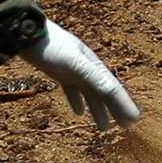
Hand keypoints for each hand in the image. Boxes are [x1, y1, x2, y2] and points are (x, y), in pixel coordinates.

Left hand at [20, 19, 139, 130]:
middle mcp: (87, 69)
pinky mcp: (60, 73)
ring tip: (104, 128)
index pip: (113, 90)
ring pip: (91, 94)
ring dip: (99, 110)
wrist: (27, 34)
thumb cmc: (51, 46)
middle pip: (105, 93)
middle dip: (116, 110)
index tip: (134, 120)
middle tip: (127, 127)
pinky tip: (78, 112)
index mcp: (94, 66)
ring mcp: (74, 71)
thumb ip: (92, 75)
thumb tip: (112, 89)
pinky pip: (73, 91)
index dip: (124, 105)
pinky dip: (77, 101)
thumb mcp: (73, 62)